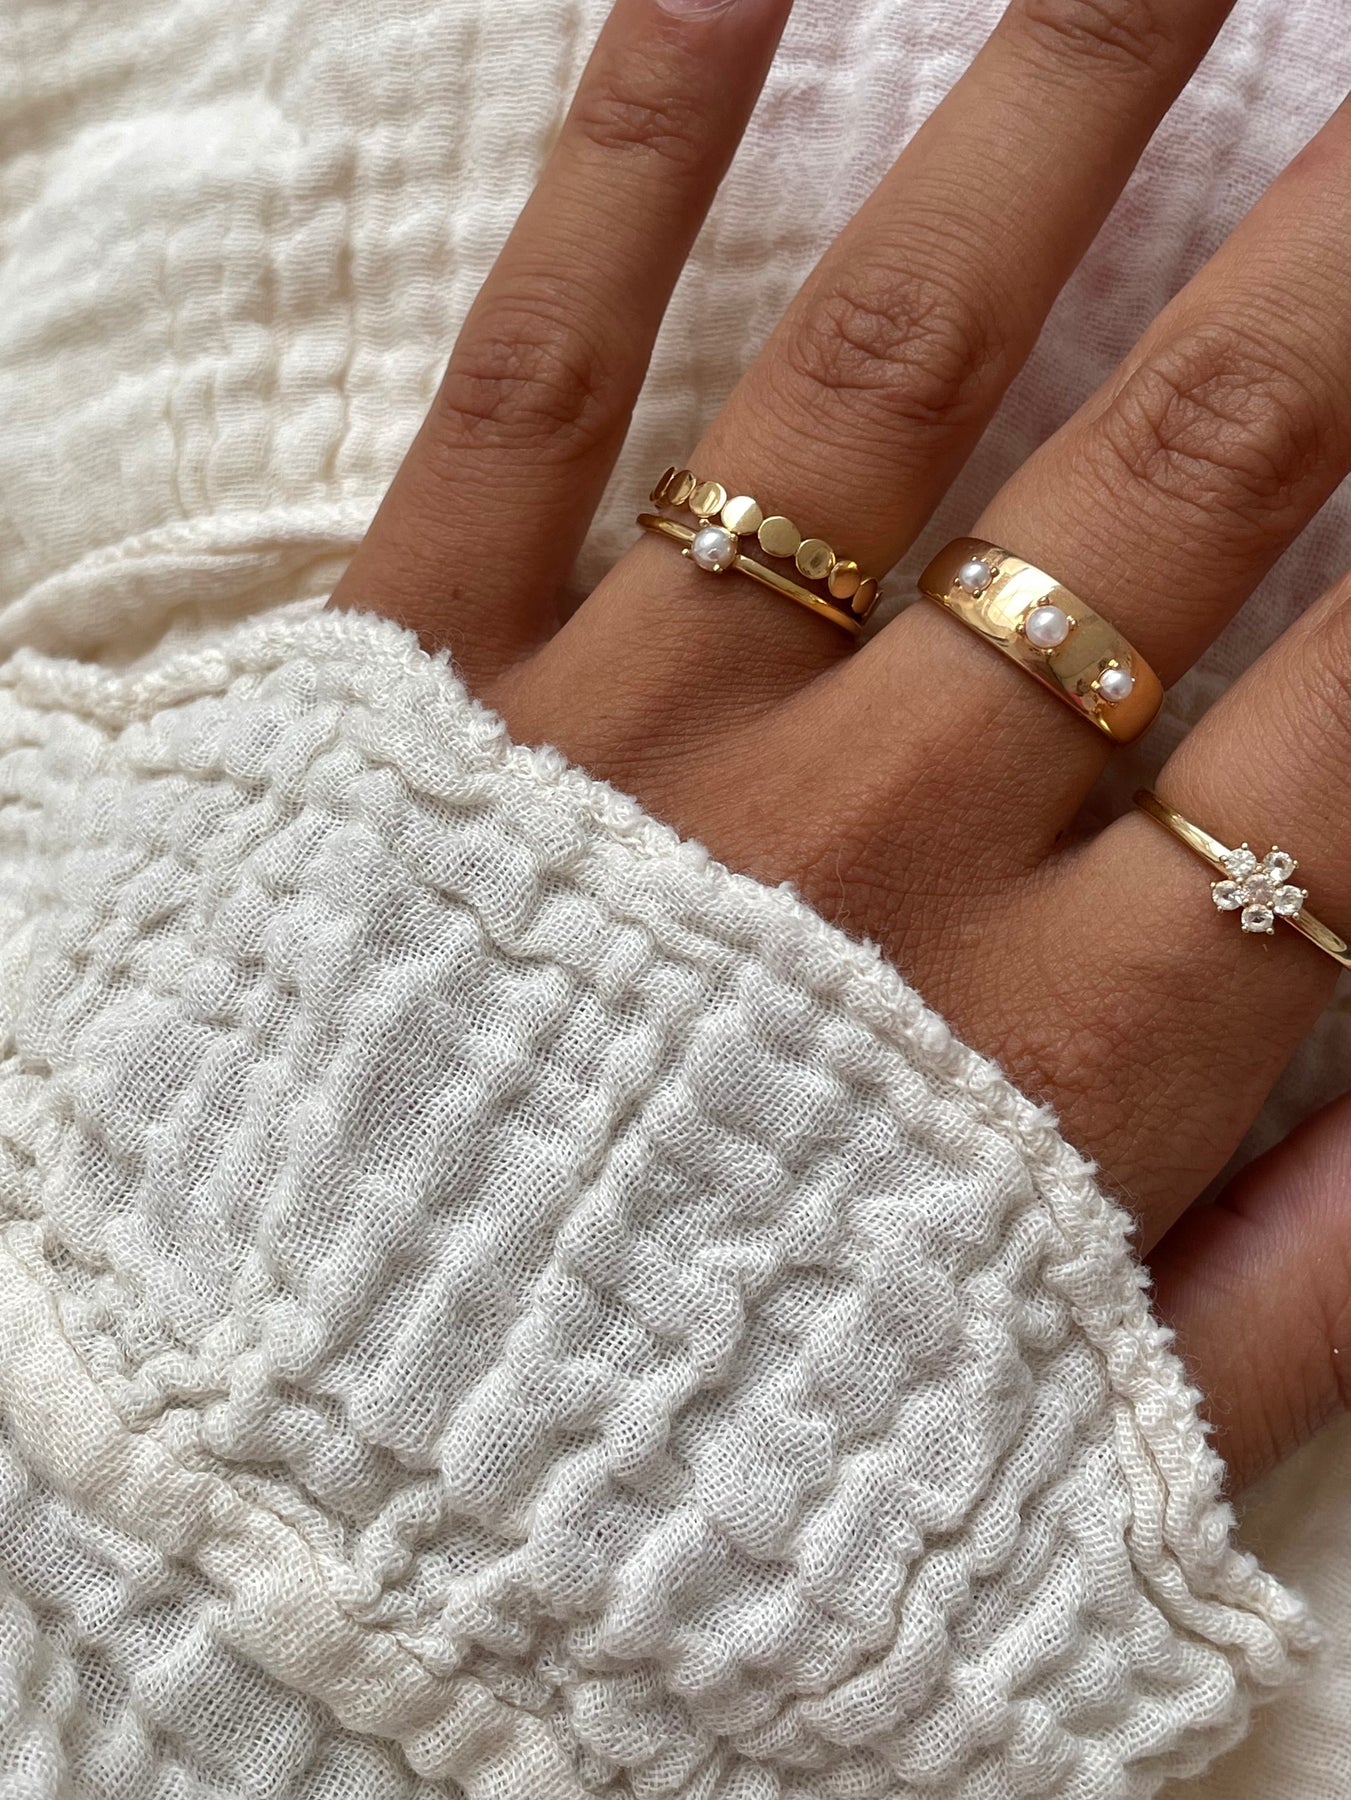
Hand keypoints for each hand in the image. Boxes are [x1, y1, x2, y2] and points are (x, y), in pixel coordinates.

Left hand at [330, 0, 1349, 1489]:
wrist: (321, 1500)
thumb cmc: (703, 1469)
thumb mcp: (1052, 1438)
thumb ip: (1302, 1281)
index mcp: (1071, 1038)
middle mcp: (882, 843)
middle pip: (1181, 468)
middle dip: (1336, 243)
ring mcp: (642, 738)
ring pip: (885, 365)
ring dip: (1045, 106)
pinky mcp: (422, 690)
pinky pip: (537, 386)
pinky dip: (631, 168)